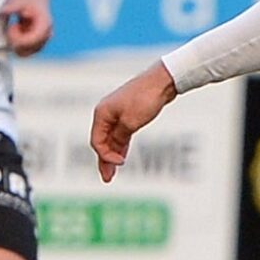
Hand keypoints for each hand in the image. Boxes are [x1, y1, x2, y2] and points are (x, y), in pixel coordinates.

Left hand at [0, 0, 51, 54]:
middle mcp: (47, 35)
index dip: (19, 37)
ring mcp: (43, 41)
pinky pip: (24, 52)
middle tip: (12, 26)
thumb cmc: (27, 0)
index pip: (33, 40)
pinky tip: (17, 32)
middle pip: (28, 48)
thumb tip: (3, 10)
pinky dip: (17, 44)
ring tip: (15, 28)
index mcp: (45, 24)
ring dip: (16, 43)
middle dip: (16, 40)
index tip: (12, 26)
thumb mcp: (19, 0)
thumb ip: (12, 6)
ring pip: (25, 53)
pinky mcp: (37, 45)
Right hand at [91, 64, 177, 182]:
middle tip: (107, 179)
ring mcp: (117, 114)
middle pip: (102, 142)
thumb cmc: (145, 98)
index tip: (120, 163)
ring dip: (112, 155)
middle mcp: (106, 114)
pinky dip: (120, 146)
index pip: (97, 141)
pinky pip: (120, 134)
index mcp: (102, 114)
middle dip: (104, 161)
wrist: (162, 81)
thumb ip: (119, 137)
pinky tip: (122, 156)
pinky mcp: (128, 114)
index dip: (106, 156)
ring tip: (112, 173)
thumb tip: (113, 150)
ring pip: (111, 139)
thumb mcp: (131, 122)